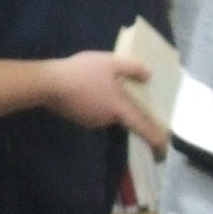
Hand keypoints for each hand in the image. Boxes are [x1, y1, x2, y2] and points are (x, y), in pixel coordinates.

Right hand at [46, 52, 168, 150]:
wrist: (49, 83)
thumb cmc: (83, 73)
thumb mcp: (110, 63)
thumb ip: (132, 68)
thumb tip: (148, 74)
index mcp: (119, 109)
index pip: (143, 127)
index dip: (155, 140)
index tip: (164, 151)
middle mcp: (107, 120)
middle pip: (123, 116)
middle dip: (125, 106)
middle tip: (126, 90)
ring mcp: (91, 121)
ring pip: (107, 112)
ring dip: (109, 102)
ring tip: (103, 83)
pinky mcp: (78, 118)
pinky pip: (94, 110)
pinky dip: (96, 101)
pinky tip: (88, 87)